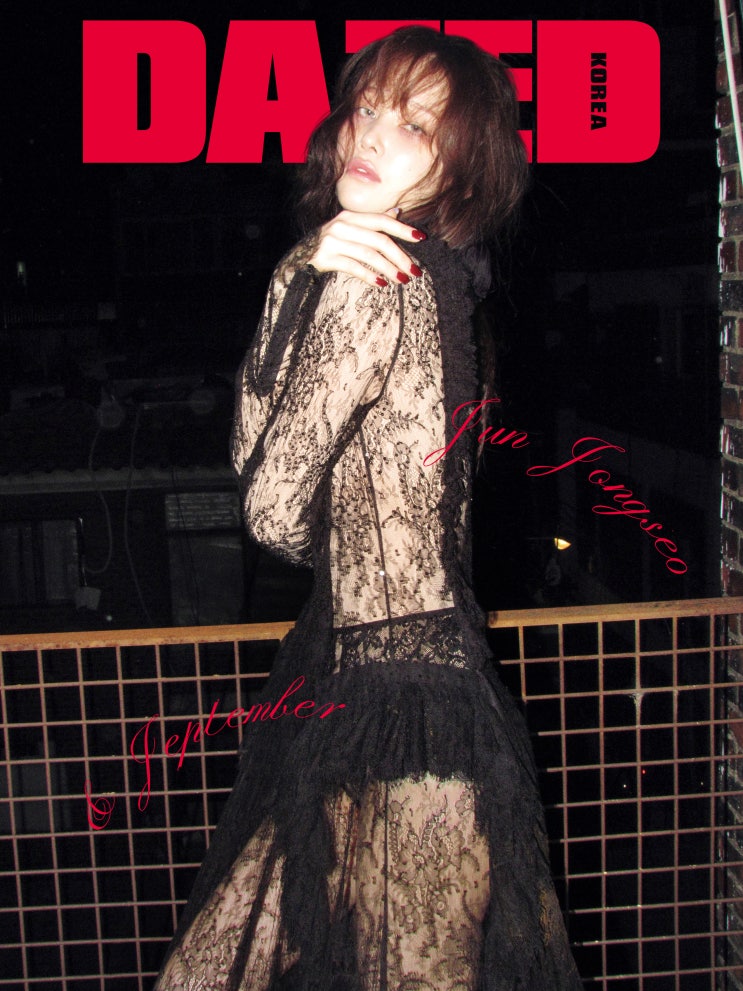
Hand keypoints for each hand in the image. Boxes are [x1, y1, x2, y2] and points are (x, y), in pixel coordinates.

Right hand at [307, 209, 425, 287]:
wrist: (298, 260)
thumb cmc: (330, 245)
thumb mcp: (350, 229)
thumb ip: (372, 221)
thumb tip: (398, 211)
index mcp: (350, 216)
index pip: (381, 220)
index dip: (402, 229)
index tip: (421, 239)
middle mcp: (341, 225)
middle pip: (378, 239)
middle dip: (400, 256)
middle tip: (414, 271)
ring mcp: (332, 241)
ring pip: (368, 254)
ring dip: (388, 268)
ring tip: (402, 280)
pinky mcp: (325, 258)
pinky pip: (353, 267)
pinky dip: (369, 276)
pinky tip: (382, 284)